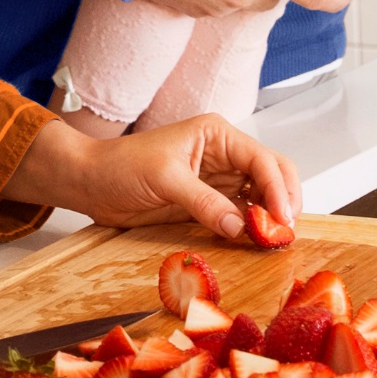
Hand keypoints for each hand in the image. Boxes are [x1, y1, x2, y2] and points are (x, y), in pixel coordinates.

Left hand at [11, 112, 300, 245]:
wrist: (90, 183)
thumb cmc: (120, 166)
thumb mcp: (164, 179)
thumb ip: (203, 202)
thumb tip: (239, 226)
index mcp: (217, 135)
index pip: (262, 159)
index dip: (278, 189)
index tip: (284, 218)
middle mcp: (224, 155)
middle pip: (272, 175)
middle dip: (284, 201)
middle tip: (286, 233)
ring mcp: (218, 180)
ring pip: (260, 197)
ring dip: (270, 218)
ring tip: (274, 241)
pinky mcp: (208, 203)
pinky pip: (239, 214)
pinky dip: (251, 228)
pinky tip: (255, 242)